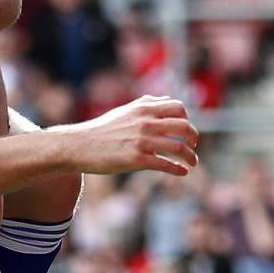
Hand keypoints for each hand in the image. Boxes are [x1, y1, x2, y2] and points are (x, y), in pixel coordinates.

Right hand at [57, 95, 199, 176]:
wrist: (80, 146)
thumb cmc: (102, 130)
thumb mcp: (125, 110)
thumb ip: (147, 104)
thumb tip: (167, 100)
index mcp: (143, 108)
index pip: (178, 108)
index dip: (187, 119)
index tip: (186, 130)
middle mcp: (145, 122)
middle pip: (183, 127)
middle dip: (193, 138)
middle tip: (193, 146)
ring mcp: (142, 141)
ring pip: (178, 147)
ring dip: (190, 157)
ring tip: (192, 163)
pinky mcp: (137, 160)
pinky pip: (165, 164)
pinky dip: (178, 169)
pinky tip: (182, 172)